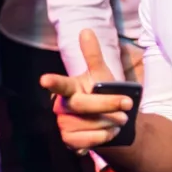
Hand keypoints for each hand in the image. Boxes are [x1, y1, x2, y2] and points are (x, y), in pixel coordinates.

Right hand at [40, 30, 133, 151]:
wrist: (113, 123)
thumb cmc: (103, 95)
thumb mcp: (101, 75)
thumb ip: (93, 56)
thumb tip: (86, 30)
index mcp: (69, 88)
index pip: (60, 84)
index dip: (53, 82)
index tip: (44, 80)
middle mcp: (61, 106)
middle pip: (83, 104)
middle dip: (108, 104)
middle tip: (128, 105)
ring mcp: (63, 124)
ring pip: (89, 124)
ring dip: (110, 122)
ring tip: (118, 120)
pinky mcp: (69, 141)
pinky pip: (89, 140)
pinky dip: (104, 136)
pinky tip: (109, 132)